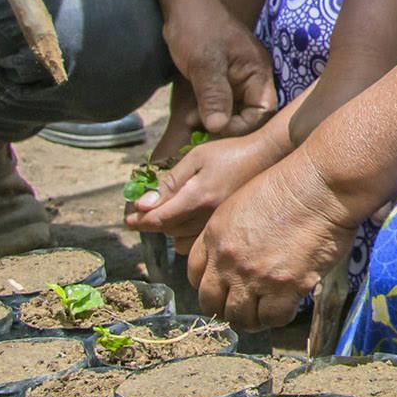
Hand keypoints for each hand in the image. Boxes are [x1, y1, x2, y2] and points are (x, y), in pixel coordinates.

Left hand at [125, 124, 289, 251]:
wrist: (269, 157)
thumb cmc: (231, 152)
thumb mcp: (196, 157)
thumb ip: (169, 182)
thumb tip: (143, 204)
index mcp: (197, 198)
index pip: (156, 220)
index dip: (137, 220)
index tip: (127, 217)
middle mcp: (207, 218)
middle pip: (166, 231)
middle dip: (151, 221)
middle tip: (145, 208)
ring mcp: (218, 226)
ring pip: (179, 241)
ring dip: (168, 229)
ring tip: (168, 213)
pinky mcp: (227, 229)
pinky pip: (196, 244)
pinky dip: (185, 236)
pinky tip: (188, 221)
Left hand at [161, 0, 276, 136]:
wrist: (183, 3)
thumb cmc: (198, 27)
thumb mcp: (205, 63)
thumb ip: (214, 95)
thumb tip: (218, 127)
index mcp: (259, 71)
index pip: (263, 111)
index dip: (241, 126)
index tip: (213, 127)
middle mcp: (254, 77)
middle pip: (250, 115)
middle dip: (226, 126)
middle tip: (198, 128)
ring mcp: (239, 79)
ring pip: (234, 112)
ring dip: (214, 121)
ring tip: (190, 121)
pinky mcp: (224, 79)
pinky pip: (223, 104)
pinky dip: (209, 113)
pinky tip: (191, 115)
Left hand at [187, 147, 356, 329]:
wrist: (322, 185)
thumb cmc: (292, 184)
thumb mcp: (244, 201)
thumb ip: (232, 232)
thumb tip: (239, 254)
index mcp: (215, 236)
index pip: (194, 276)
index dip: (210, 285)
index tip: (225, 287)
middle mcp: (228, 260)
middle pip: (212, 303)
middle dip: (227, 307)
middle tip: (246, 305)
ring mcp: (255, 276)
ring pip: (241, 317)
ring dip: (253, 317)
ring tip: (268, 309)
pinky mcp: (284, 287)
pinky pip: (273, 319)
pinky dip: (280, 316)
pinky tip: (290, 304)